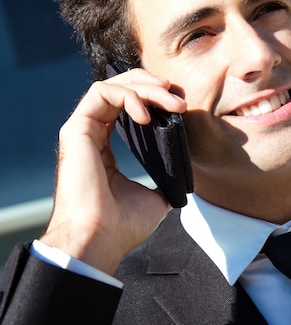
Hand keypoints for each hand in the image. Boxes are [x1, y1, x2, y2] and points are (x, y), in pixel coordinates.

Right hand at [40, 68, 186, 274]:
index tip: (179, 106)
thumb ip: (162, 180)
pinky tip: (147, 114)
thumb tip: (181, 175)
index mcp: (105, 149)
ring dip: (145, 88)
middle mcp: (92, 135)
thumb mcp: (154, 198)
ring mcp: (82, 130)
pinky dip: (128, 96)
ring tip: (170, 101)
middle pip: (120, 91)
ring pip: (112, 86)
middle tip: (178, 98)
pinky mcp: (76, 128)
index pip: (126, 108)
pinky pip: (101, 93)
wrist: (100, 238)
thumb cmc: (121, 225)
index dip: (153, 99)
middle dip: (152, 87)